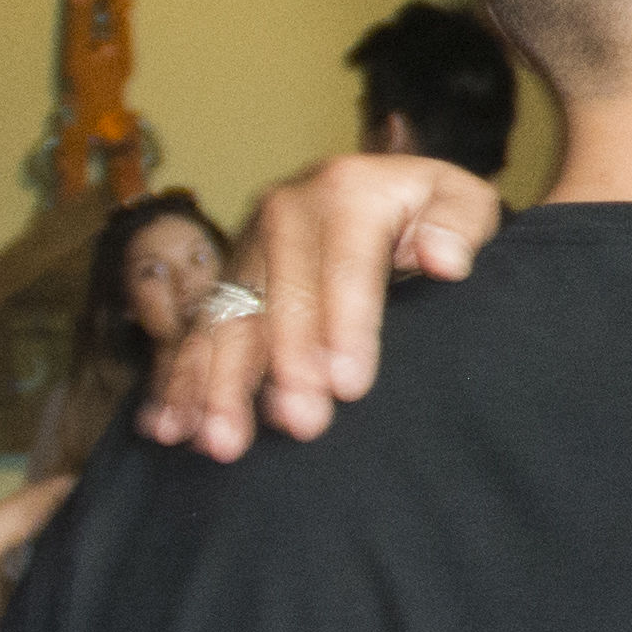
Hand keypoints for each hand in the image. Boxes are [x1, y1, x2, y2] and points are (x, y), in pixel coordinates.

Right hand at [147, 154, 500, 455]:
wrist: (383, 196)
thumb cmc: (431, 214)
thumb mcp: (462, 201)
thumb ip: (460, 223)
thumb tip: (443, 257)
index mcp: (347, 190)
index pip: (346, 265)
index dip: (346, 324)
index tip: (350, 383)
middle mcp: (285, 212)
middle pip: (278, 296)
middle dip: (285, 364)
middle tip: (298, 423)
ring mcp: (245, 245)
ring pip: (226, 320)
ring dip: (219, 382)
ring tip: (221, 441)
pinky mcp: (222, 279)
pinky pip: (194, 332)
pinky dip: (179, 382)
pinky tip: (168, 427)